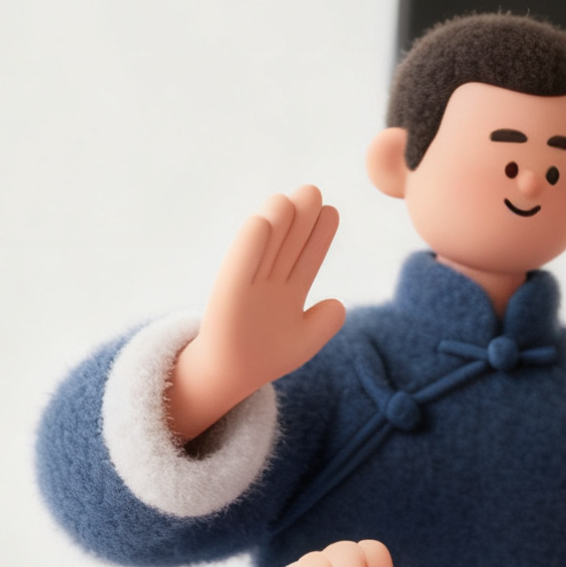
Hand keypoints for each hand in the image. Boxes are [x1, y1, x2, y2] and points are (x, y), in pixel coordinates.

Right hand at [168, 186, 345, 441]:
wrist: (229, 375)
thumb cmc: (266, 357)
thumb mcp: (304, 343)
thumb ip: (324, 325)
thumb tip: (338, 303)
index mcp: (289, 290)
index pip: (307, 257)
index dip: (319, 235)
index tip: (332, 212)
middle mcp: (267, 282)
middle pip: (287, 245)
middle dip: (300, 219)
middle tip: (312, 190)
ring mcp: (246, 285)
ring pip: (264, 249)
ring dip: (277, 223)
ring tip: (289, 198)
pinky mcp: (227, 294)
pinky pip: (239, 266)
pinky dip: (250, 245)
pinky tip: (260, 221)